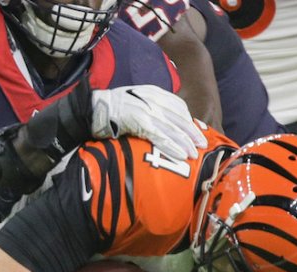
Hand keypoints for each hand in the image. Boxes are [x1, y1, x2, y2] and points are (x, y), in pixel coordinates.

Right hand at [91, 85, 206, 160]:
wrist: (94, 108)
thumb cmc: (112, 107)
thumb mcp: (135, 99)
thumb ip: (149, 106)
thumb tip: (162, 121)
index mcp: (153, 93)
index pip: (178, 106)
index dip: (188, 120)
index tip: (195, 131)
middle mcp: (153, 100)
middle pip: (179, 117)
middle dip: (192, 132)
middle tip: (202, 144)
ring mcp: (147, 111)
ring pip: (172, 128)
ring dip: (185, 142)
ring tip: (194, 153)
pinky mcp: (140, 122)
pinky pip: (161, 136)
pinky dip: (172, 146)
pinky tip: (180, 154)